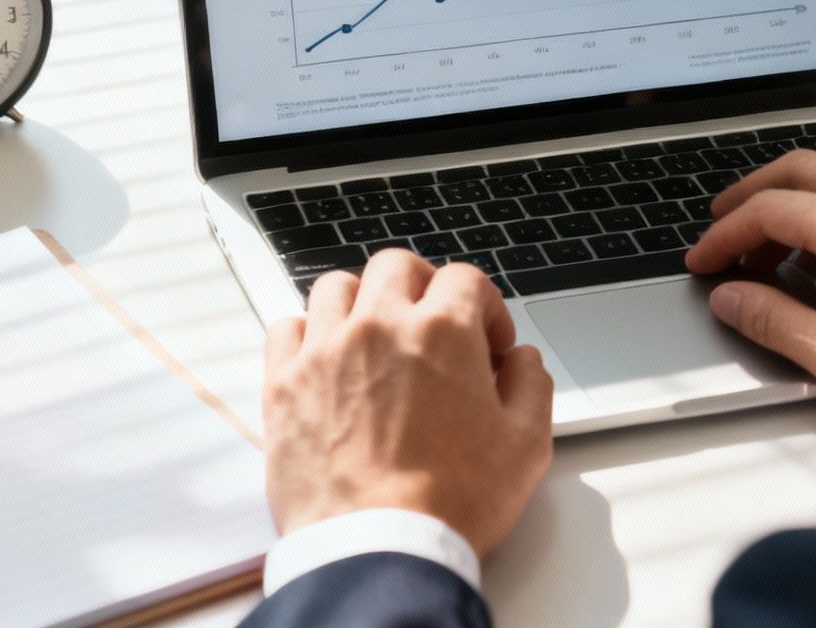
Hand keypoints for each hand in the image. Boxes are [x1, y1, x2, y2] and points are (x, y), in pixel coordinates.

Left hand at [261, 250, 553, 556]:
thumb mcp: (526, 445)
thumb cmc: (449, 503)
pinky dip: (306, 334)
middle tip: (432, 324)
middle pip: (397, 266)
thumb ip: (532, 386)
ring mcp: (325, 351)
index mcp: (441, 331)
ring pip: (336, 287)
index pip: (466, 279)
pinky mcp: (284, 383)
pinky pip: (286, 328)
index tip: (487, 342)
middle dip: (422, 286)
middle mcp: (378, 326)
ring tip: (376, 338)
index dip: (485, 307)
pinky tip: (326, 360)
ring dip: (362, 302)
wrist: (377, 548)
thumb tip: (523, 361)